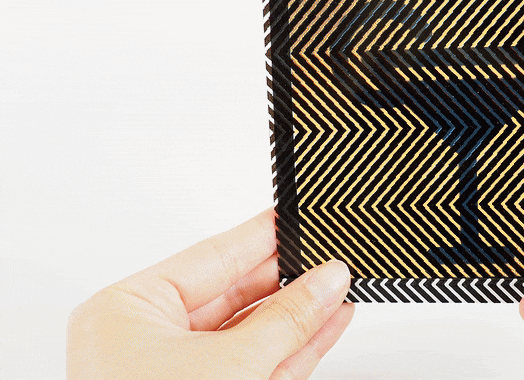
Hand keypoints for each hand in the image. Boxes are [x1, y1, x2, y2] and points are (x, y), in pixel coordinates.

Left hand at [67, 210, 353, 378]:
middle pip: (236, 294)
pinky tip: (328, 322)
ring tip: (338, 288)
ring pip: (253, 331)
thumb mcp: (230, 367)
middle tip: (330, 256)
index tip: (297, 217)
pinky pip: (260, 361)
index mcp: (127, 313)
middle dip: (289, 278)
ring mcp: (180, 373)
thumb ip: (286, 320)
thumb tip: (327, 280)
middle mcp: (149, 340)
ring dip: (300, 314)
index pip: (209, 257)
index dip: (260, 236)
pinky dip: (296, 345)